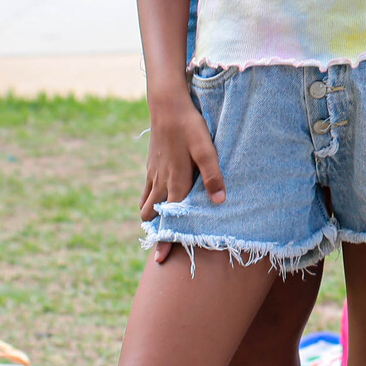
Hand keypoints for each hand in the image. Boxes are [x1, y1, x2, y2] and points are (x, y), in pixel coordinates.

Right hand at [141, 91, 222, 248]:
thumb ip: (213, 176)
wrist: (167, 106)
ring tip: (163, 226)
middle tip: (164, 243)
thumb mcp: (207, 149)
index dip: (166, 240)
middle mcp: (161, 182)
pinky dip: (149, 201)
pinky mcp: (151, 165)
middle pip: (152, 216)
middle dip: (156, 231)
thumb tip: (220, 202)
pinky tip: (158, 201)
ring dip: (152, 216)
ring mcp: (153, 174)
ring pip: (146, 204)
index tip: (162, 260)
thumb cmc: (190, 127)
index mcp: (176, 182)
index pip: (171, 218)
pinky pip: (145, 191)